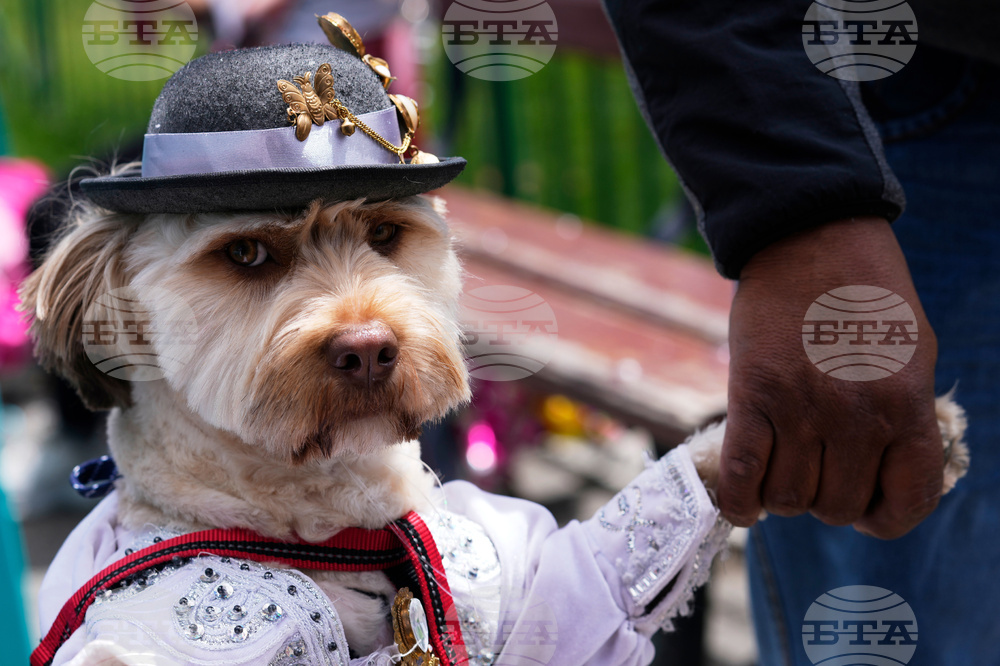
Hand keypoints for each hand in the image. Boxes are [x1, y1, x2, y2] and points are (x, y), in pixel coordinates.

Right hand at [718, 217, 942, 538]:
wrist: (810, 236)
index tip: (865, 506)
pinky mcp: (751, 395)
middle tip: (814, 472)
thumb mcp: (912, 355)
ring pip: (788, 498)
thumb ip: (904, 418)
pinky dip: (739, 501)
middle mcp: (857, 415)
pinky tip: (743, 502)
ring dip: (782, 497)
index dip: (882, 517)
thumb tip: (883, 472)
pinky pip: (742, 474)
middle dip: (823, 500)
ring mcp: (801, 408)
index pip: (906, 502)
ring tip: (780, 470)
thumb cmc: (866, 294)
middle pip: (834, 506)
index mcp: (907, 405)